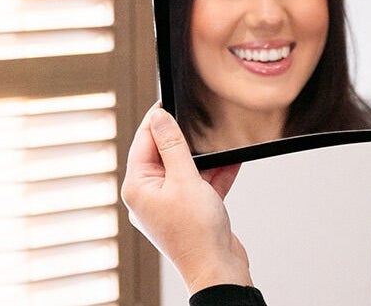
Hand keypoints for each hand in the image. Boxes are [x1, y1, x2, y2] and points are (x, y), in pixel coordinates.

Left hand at [121, 106, 250, 292]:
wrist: (217, 270)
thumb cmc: (196, 233)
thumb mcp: (185, 179)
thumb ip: (173, 146)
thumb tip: (160, 118)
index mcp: (138, 187)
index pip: (143, 142)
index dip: (157, 120)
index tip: (168, 100)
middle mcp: (150, 196)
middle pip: (165, 154)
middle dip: (186, 140)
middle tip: (200, 120)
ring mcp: (170, 205)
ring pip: (186, 169)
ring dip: (206, 158)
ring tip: (222, 143)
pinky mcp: (190, 212)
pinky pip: (201, 184)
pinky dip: (216, 174)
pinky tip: (233, 161)